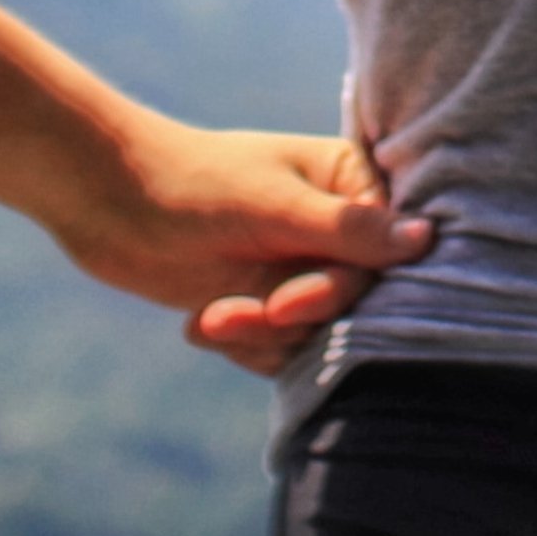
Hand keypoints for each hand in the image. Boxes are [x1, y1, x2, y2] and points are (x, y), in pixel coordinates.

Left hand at [58, 117, 432, 378]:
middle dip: (290, 316)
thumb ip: (348, 229)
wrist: (108, 204)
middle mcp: (333, 228)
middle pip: (352, 303)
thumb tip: (427, 238)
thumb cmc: (194, 185)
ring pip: (314, 335)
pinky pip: (279, 352)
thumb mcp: (273, 206)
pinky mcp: (265, 304)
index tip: (289, 302)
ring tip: (210, 317)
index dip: (342, 288)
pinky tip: (201, 322)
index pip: (386, 255)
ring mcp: (298, 268)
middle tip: (243, 312)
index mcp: (348, 183)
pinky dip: (241, 345)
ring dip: (258, 336)